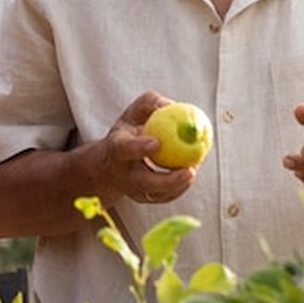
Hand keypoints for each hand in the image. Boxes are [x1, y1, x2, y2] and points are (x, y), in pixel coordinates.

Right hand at [97, 92, 196, 206]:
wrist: (110, 165)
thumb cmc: (128, 132)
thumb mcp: (133, 113)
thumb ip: (149, 103)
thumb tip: (171, 104)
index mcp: (117, 149)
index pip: (125, 149)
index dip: (139, 148)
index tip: (157, 143)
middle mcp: (123, 174)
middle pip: (145, 183)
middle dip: (169, 181)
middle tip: (191, 171)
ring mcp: (133, 191)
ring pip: (160, 194)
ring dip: (180, 184)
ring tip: (194, 167)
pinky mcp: (145, 199)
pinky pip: (167, 196)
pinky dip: (181, 186)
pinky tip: (190, 172)